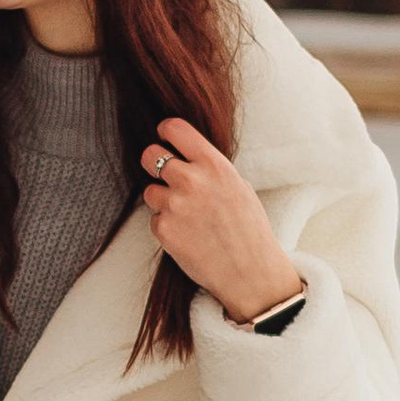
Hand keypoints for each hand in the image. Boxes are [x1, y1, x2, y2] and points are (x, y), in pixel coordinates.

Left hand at [139, 119, 302, 326]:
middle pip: (150, 155)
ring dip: (162, 200)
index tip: (165, 139)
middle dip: (154, 163)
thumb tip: (185, 156)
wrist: (249, 271)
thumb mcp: (238, 186)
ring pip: (150, 191)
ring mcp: (174, 205)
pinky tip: (187, 235)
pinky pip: (154, 219)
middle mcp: (191, 181)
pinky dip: (166, 226)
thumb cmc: (248, 228)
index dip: (166, 132)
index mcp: (214, 165)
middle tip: (165, 175)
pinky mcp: (163, 229)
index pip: (174, 129)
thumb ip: (210, 168)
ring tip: (187, 215)